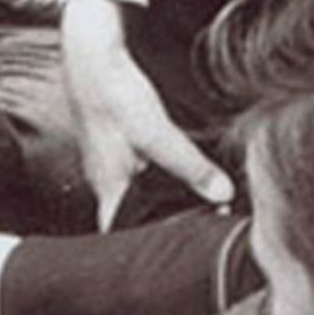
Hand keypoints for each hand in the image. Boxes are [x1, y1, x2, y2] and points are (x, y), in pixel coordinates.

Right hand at [62, 0, 232, 229]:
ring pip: (138, 192)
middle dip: (161, 225)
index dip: (141, 251)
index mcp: (109, 188)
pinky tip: (181, 169)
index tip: (172, 259)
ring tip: (200, 205)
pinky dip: (161, 176)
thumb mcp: (156, 133)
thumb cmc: (113, 94)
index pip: (119, 237)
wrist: (91, 54)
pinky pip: (140, 170)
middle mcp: (105, 179)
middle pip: (133, 217)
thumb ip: (188, 166)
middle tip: (199, 230)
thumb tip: (222, 195)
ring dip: (165, 199)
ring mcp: (109, 160)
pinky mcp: (117, 141)